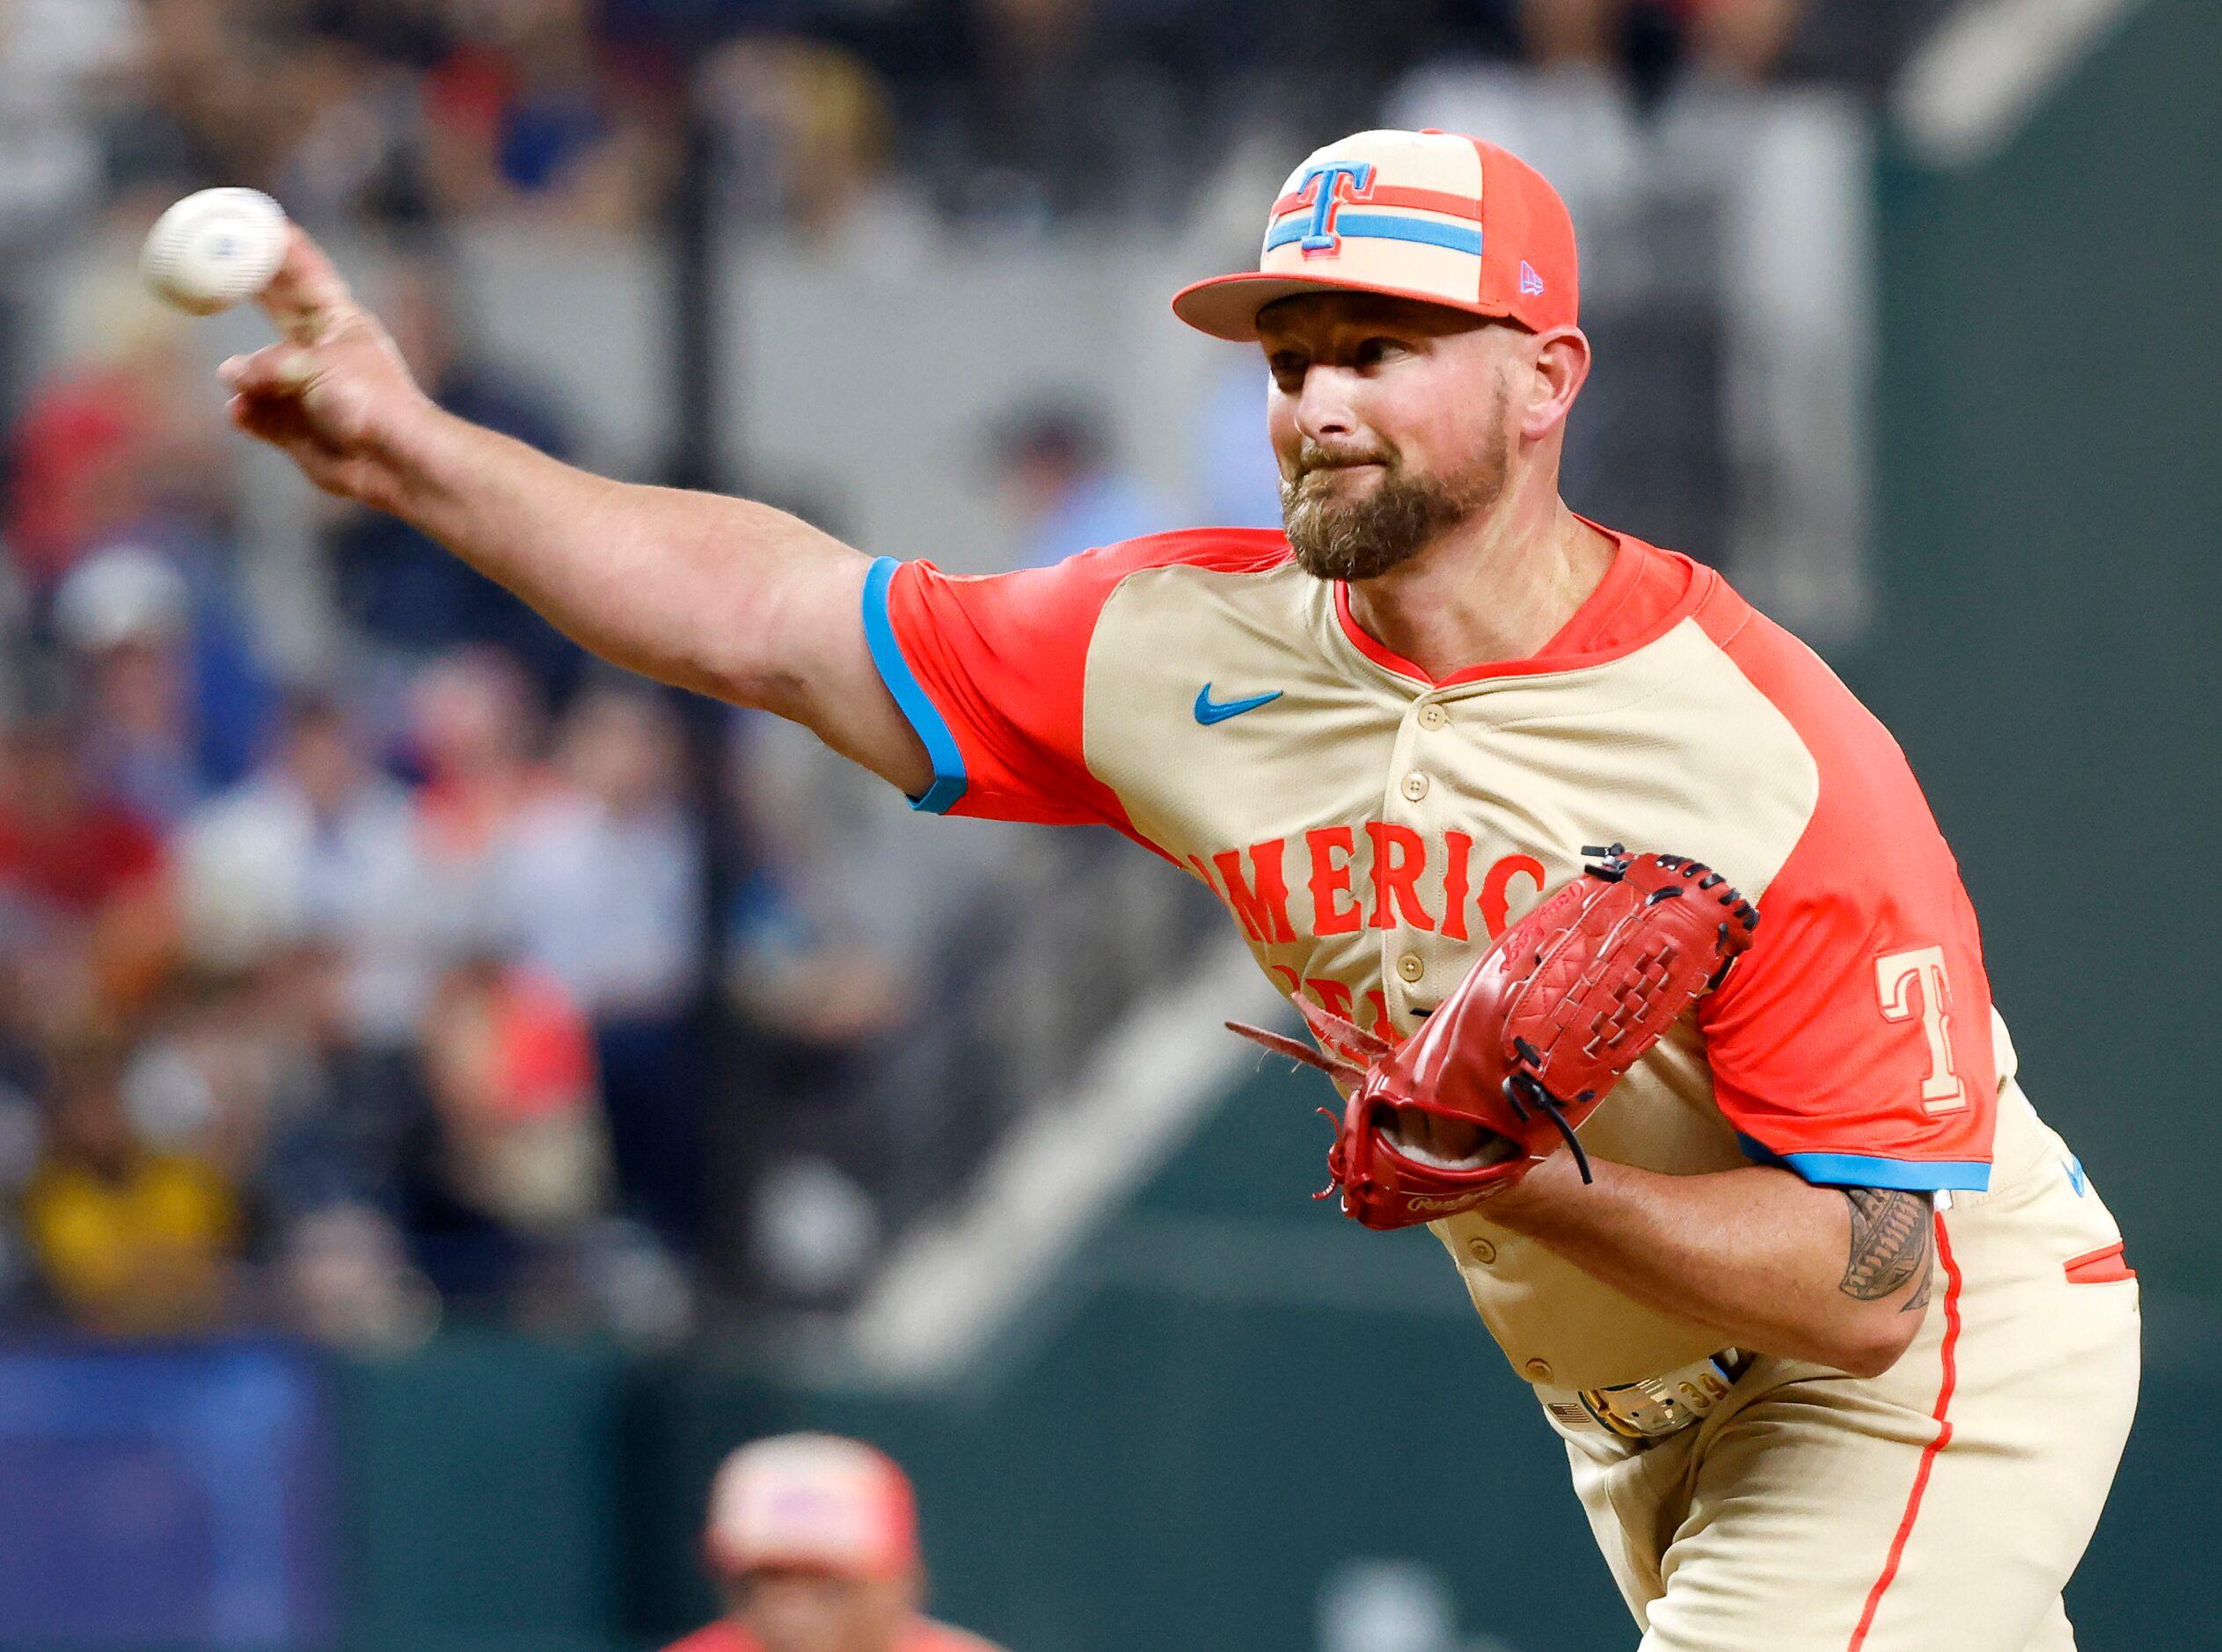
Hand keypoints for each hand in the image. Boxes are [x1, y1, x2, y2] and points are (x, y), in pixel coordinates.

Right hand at [218, 228, 437, 503]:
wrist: (395, 463)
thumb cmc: (369, 404)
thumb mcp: (316, 369)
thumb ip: (268, 365)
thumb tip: (230, 373)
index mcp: (340, 324)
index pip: (307, 275)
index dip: (284, 248)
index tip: (263, 219)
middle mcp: (322, 351)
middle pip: (278, 309)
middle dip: (251, 286)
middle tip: (217, 258)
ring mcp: (307, 390)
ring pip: (259, 370)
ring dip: (247, 373)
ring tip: (243, 377)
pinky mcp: (296, 429)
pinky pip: (257, 414)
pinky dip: (247, 411)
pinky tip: (242, 411)